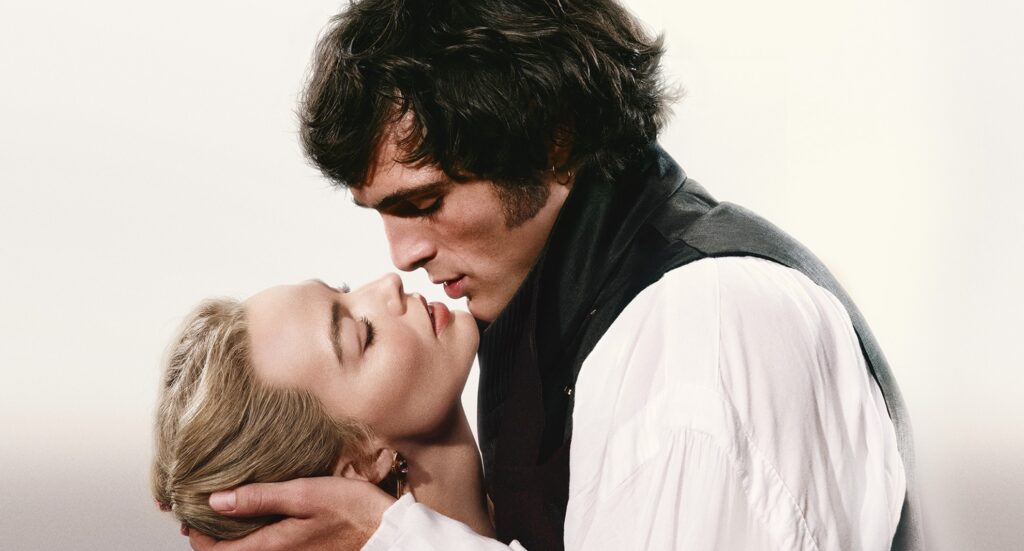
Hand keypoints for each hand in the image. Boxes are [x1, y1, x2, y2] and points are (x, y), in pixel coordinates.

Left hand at [187, 477, 395, 550]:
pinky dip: (251, 536)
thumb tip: (217, 500)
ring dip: (230, 535)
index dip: (197, 533)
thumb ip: (260, 497)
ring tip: (226, 507)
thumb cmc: (350, 509)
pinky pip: (264, 549)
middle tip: (204, 505)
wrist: (384, 530)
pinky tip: (257, 515)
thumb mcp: (303, 494)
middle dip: (210, 534)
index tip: (193, 507)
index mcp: (270, 546)